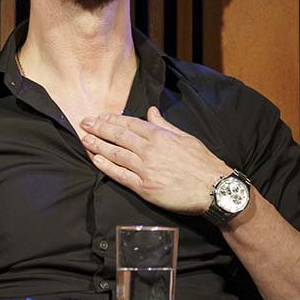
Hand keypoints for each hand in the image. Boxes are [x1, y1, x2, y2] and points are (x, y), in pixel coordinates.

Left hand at [79, 106, 229, 213]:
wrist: (214, 188)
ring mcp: (145, 169)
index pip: (130, 123)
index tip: (100, 117)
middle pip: (118, 136)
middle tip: (84, 123)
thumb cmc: (203, 163)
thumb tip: (151, 111)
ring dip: (97, 145)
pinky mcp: (144, 187)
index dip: (113, 120)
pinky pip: (119, 175)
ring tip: (84, 139)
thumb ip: (165, 125)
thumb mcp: (186, 137)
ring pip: (115, 154)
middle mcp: (149, 150)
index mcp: (160, 136)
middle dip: (99, 128)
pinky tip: (95, 159)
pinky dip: (105, 167)